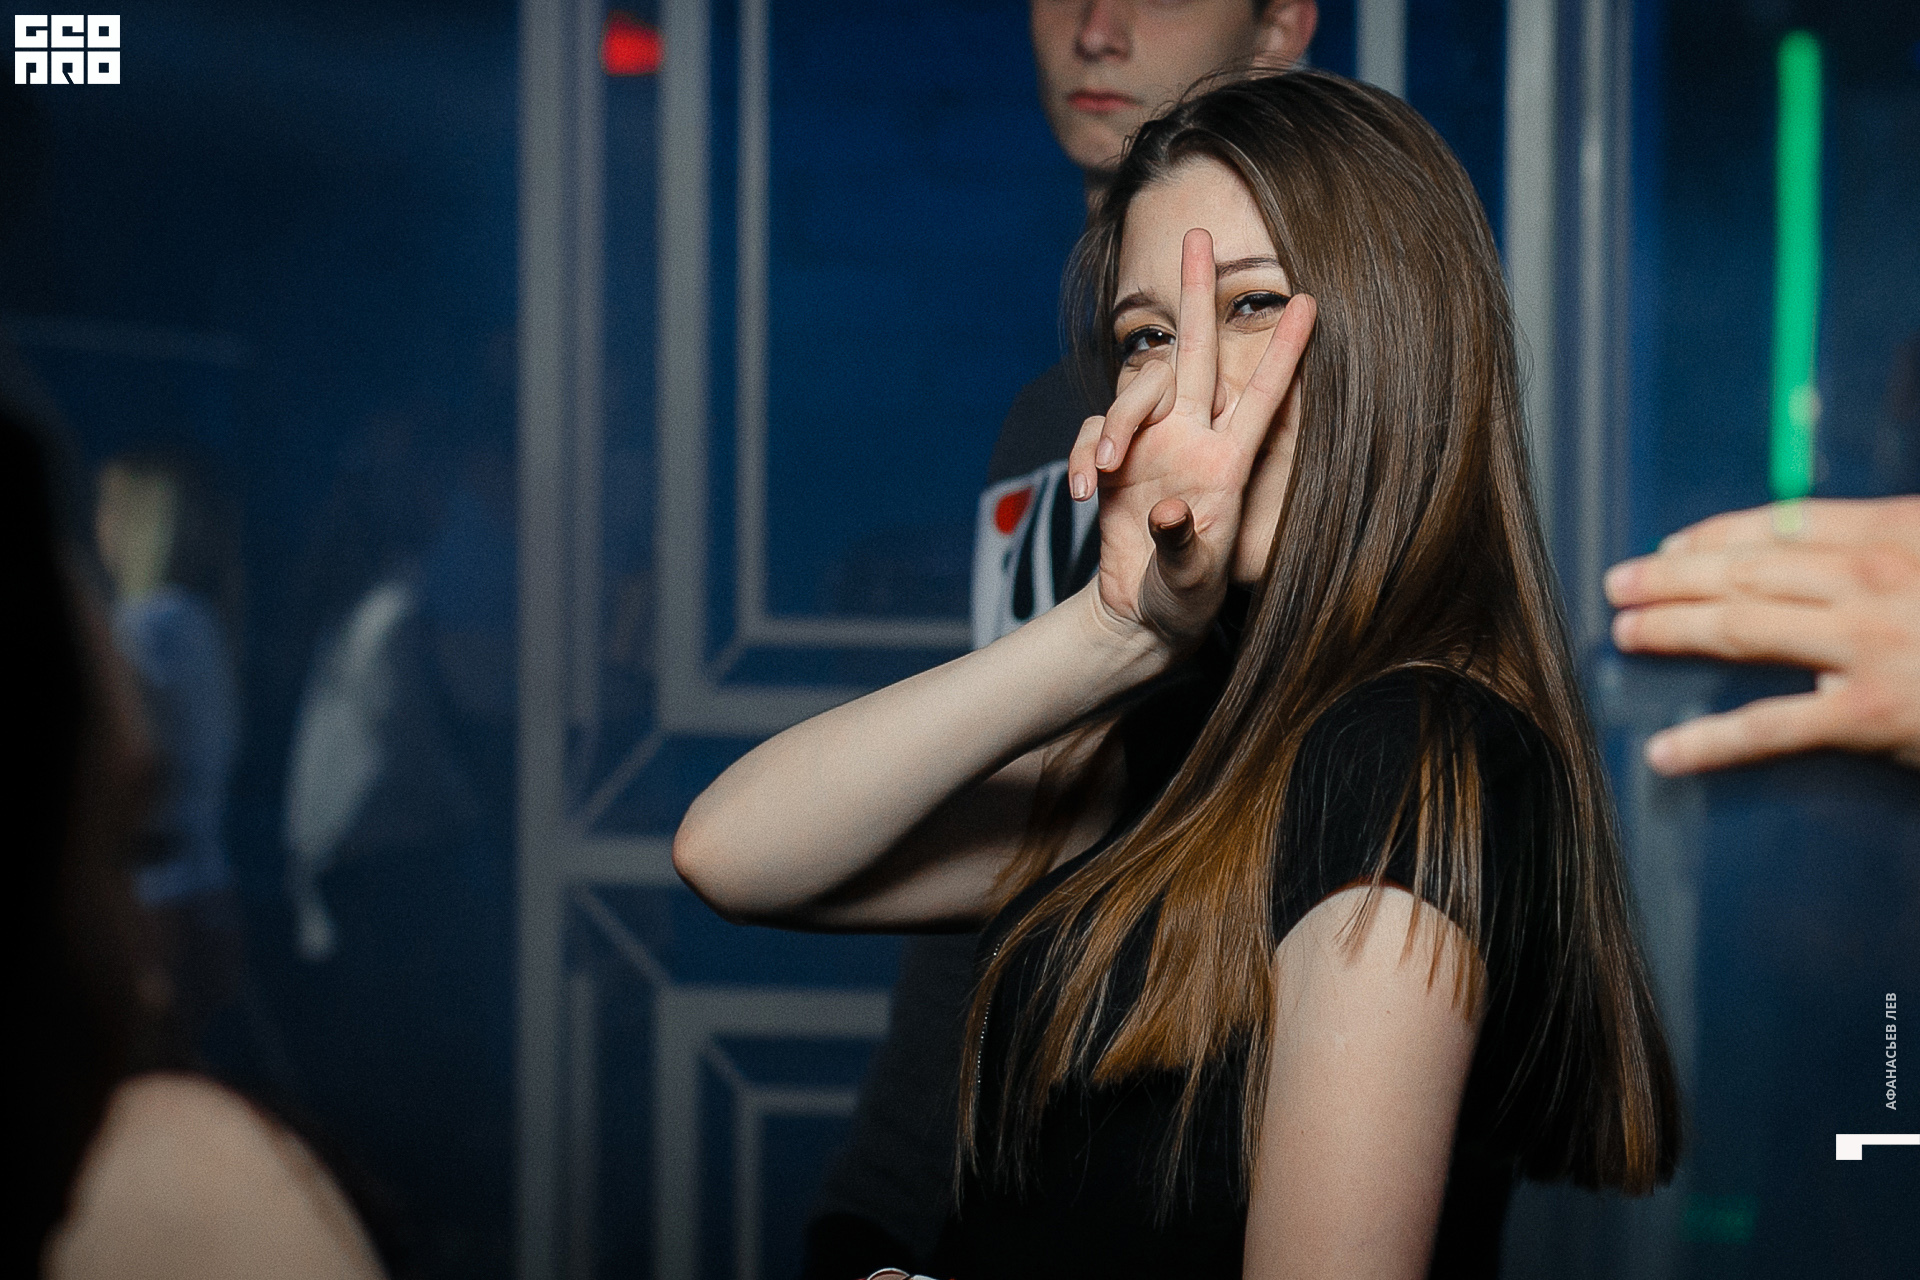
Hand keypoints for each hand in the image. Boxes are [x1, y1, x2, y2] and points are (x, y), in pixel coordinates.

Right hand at [1067, 228, 1315, 654]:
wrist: (1141, 613)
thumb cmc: (1184, 598)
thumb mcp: (1190, 581)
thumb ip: (1183, 544)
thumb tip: (1173, 508)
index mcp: (1228, 464)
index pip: (1262, 397)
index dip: (1284, 350)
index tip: (1307, 300)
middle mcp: (1193, 440)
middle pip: (1198, 354)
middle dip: (1197, 294)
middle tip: (1197, 233)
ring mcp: (1151, 445)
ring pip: (1135, 392)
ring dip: (1113, 425)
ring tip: (1098, 475)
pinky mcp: (1112, 459)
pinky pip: (1091, 432)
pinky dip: (1081, 455)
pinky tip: (1081, 493)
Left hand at [1605, 496, 1919, 773]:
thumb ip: (1882, 556)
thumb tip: (1818, 563)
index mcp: (1894, 533)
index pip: (1781, 525)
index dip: (1715, 536)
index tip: (1672, 546)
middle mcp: (1870, 580)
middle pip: (1743, 572)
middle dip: (1670, 578)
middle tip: (1620, 585)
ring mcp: (1866, 645)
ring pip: (1740, 630)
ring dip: (1670, 628)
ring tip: (1627, 634)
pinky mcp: (1869, 713)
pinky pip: (1770, 726)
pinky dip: (1709, 741)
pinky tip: (1666, 751)